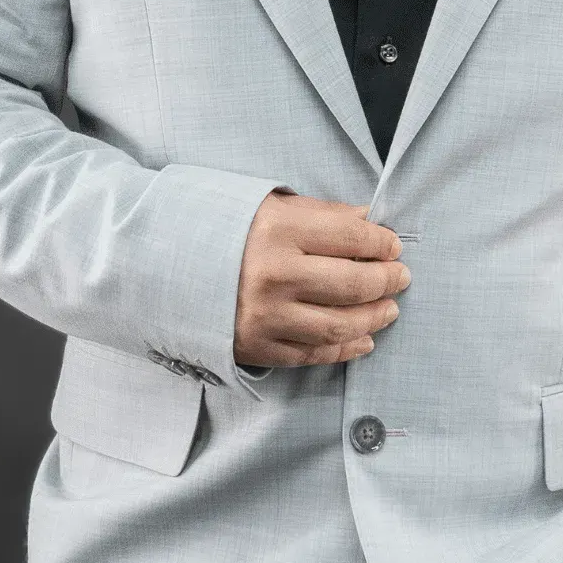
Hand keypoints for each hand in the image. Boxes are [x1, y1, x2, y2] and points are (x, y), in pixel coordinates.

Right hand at [234, 192, 409, 367]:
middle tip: (400, 278)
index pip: (352, 235)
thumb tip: (370, 221)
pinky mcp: (256, 346)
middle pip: (353, 283)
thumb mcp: (269, 208)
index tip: (393, 246)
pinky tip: (363, 340)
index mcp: (277, 229)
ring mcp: (265, 315)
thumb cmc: (223, 231)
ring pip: (339, 326)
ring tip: (389, 309)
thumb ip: (322, 214)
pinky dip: (345, 350)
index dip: (382, 242)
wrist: (162, 266)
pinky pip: (312, 354)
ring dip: (374, 318)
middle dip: (387, 280)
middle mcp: (274, 274)